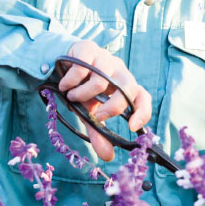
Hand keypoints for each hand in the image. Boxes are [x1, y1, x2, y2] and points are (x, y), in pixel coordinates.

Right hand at [58, 40, 151, 161]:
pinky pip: (82, 67)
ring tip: (71, 96)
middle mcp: (119, 72)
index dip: (143, 112)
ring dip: (82, 94)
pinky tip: (64, 85)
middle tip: (96, 116)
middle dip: (112, 107)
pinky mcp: (88, 48)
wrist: (62, 65)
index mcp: (124, 87)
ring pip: (101, 80)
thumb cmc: (82, 90)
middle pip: (127, 88)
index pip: (142, 97)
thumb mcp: (89, 113)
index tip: (133, 127)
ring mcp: (105, 58)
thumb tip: (106, 157)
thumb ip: (98, 132)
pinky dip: (70, 81)